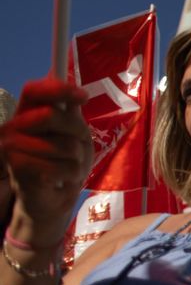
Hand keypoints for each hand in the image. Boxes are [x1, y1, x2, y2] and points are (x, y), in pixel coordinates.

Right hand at [0, 78, 91, 231]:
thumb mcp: (73, 134)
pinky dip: (72, 174)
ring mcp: (12, 147)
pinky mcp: (19, 168)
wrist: (52, 199)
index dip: (58, 89)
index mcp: (27, 114)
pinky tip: (62, 178)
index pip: (33, 91)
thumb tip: (72, 85)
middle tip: (79, 145)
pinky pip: (61, 166)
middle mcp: (14, 127)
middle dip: (76, 130)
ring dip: (77, 159)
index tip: (83, 96)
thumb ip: (70, 113)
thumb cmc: (64, 163)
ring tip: (68, 166)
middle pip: (49, 115)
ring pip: (63, 144)